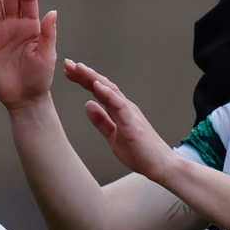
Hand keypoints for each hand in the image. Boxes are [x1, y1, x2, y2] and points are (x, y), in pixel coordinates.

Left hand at [63, 59, 177, 182]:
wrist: (161, 166)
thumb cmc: (140, 153)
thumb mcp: (113, 137)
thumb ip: (101, 121)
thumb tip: (87, 105)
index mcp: (119, 111)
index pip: (99, 91)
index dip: (83, 80)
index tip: (69, 71)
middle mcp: (125, 107)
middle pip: (102, 85)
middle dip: (84, 74)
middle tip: (68, 63)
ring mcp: (130, 112)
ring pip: (109, 90)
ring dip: (93, 78)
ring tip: (79, 68)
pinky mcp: (132, 122)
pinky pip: (119, 103)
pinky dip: (107, 93)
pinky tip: (95, 85)